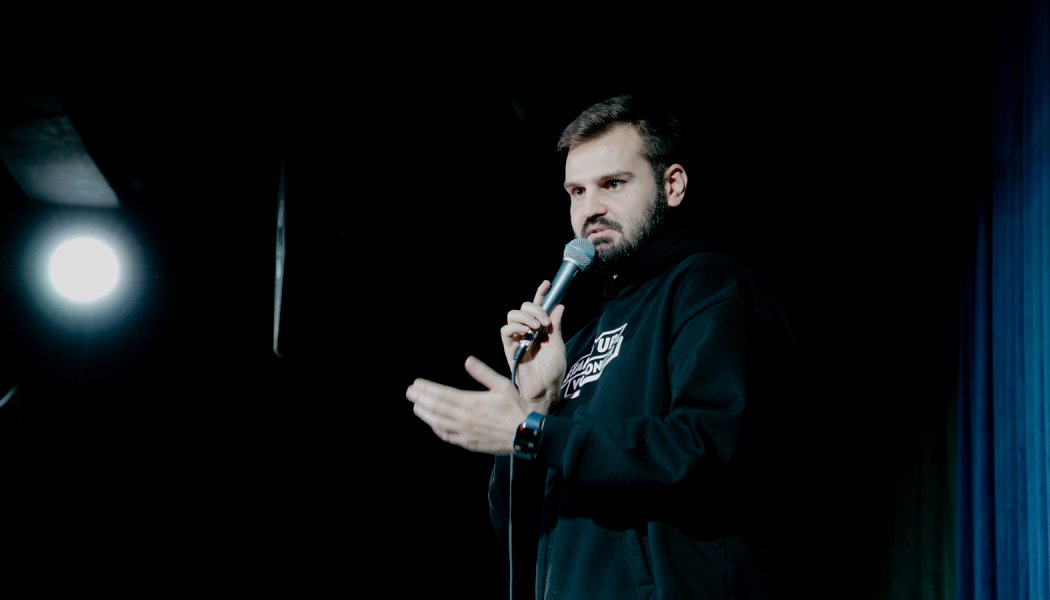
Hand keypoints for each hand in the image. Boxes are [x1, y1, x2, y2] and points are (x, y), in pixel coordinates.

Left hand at [406, 356, 529, 454]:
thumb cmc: (515, 408)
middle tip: (410, 392)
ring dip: (425, 414)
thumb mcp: (502, 385)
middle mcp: (464, 418)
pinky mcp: (468, 443)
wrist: (525, 434)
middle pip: (436, 408)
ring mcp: (465, 432)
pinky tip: (433, 425)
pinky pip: (448, 436)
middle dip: (421, 399)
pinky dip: (437, 429)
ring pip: (438, 423)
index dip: (427, 389)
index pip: (442, 394)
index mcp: (471, 402)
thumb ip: (483, 373)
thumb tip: (468, 360)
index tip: (416, 384)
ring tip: (416, 407)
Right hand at [501, 280, 567, 410]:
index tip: (547, 283)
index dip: (541, 294)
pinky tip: (526, 333)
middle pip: (523, 307)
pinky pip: (505, 331)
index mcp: (541, 329)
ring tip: (536, 328)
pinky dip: (515, 327)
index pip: (539, 307)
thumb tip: (560, 306)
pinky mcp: (509, 348)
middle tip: (544, 321)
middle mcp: (528, 331)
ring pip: (512, 315)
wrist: (545, 390)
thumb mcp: (558, 346)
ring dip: (525, 317)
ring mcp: (518, 338)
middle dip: (534, 308)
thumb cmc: (553, 372)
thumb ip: (556, 327)